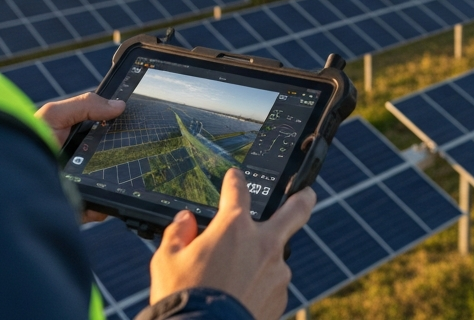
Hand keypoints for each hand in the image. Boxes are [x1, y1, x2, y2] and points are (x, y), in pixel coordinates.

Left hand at [35, 93, 125, 222]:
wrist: (4, 180)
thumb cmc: (22, 142)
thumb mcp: (53, 115)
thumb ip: (86, 105)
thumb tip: (119, 105)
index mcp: (76, 140)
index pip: (106, 134)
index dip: (121, 129)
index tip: (136, 124)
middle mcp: (80, 164)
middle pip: (111, 161)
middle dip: (120, 159)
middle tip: (132, 155)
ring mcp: (79, 187)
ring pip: (107, 186)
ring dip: (112, 185)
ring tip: (115, 182)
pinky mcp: (75, 208)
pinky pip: (97, 209)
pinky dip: (100, 208)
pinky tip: (98, 204)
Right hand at [149, 168, 315, 319]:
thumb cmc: (184, 297)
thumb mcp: (166, 261)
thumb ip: (178, 234)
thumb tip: (185, 221)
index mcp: (233, 227)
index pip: (237, 190)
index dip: (235, 180)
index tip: (235, 177)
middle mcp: (263, 243)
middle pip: (295, 211)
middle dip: (303, 198)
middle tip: (307, 193)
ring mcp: (276, 271)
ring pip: (275, 256)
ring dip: (262, 259)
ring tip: (238, 277)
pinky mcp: (280, 296)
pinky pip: (271, 284)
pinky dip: (259, 285)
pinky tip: (241, 296)